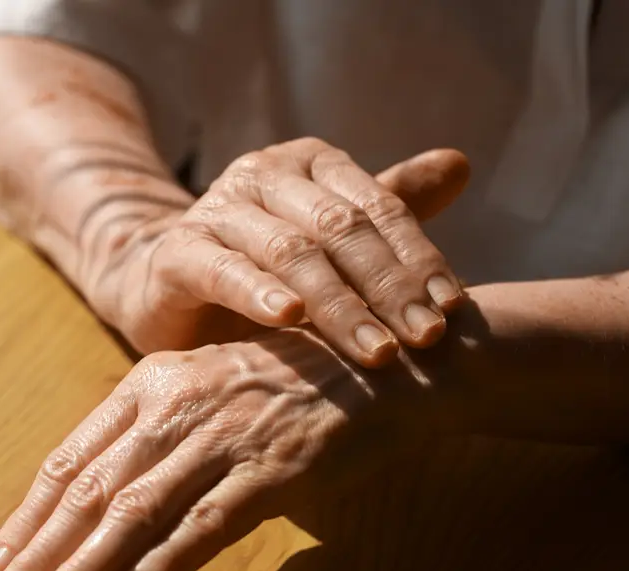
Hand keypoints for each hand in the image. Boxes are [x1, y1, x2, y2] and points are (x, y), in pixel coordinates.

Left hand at [0, 328, 450, 570]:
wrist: (384, 370)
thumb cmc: (287, 389)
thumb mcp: (205, 397)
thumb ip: (151, 443)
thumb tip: (101, 512)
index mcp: (148, 386)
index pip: (69, 462)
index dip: (27, 520)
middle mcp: (176, 407)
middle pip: (89, 494)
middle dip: (36, 560)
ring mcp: (224, 436)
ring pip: (135, 514)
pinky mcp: (274, 469)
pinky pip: (208, 523)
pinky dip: (163, 562)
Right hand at [88, 141, 470, 364]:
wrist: (167, 290)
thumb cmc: (264, 269)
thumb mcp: (331, 241)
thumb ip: (390, 208)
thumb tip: (461, 163)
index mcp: (311, 164)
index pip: (378, 207)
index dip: (419, 257)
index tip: (453, 309)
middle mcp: (264, 175)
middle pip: (339, 228)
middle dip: (389, 286)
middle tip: (426, 338)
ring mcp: (217, 210)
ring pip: (289, 252)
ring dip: (338, 304)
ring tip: (376, 349)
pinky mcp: (177, 253)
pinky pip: (223, 270)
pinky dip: (258, 293)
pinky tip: (289, 319)